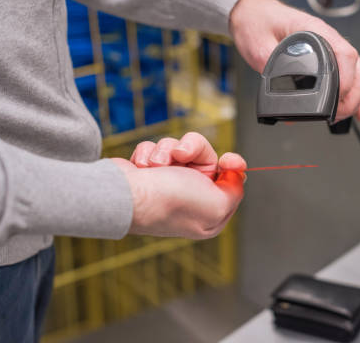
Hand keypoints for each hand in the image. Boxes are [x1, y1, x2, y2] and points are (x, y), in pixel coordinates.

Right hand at [112, 133, 246, 238]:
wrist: (123, 195)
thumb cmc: (168, 202)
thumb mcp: (217, 204)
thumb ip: (235, 191)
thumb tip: (237, 176)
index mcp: (209, 211)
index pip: (230, 180)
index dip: (232, 165)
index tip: (228, 159)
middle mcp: (190, 197)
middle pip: (204, 156)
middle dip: (192, 149)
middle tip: (181, 155)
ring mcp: (167, 183)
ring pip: (179, 148)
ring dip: (167, 150)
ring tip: (156, 165)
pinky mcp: (148, 172)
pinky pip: (157, 148)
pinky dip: (149, 153)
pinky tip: (143, 166)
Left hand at [229, 0, 359, 121]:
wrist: (252, 12)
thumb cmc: (257, 22)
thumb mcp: (258, 45)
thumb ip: (270, 66)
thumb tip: (280, 93)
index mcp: (314, 30)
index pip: (344, 54)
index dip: (347, 80)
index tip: (338, 99)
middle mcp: (326, 38)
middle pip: (357, 67)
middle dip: (353, 95)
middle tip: (337, 114)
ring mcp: (327, 47)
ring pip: (356, 72)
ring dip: (355, 96)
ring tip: (343, 116)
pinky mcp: (323, 56)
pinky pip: (346, 75)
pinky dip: (352, 94)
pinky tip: (355, 110)